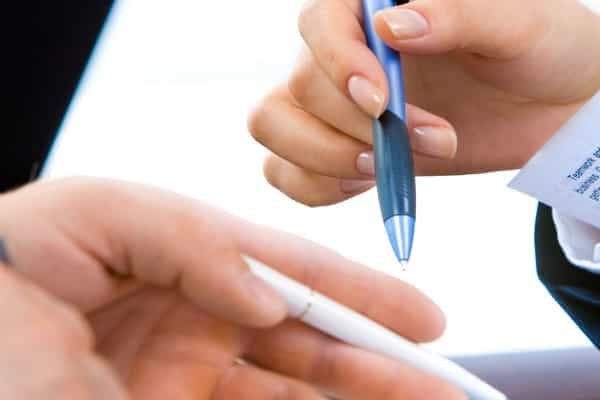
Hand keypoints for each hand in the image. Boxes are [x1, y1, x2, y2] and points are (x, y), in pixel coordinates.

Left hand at [0, 177, 462, 399]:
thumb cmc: (11, 264)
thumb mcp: (97, 217)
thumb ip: (192, 239)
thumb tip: (264, 291)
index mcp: (188, 258)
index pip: (293, 274)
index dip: (361, 297)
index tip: (424, 321)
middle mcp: (199, 315)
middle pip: (308, 338)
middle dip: (378, 359)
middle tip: (443, 383)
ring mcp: (187, 373)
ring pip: (293, 385)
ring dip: (356, 397)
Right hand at [248, 0, 599, 205]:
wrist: (548, 107)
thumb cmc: (540, 50)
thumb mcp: (519, 24)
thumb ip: (457, 14)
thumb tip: (390, 28)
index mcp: (374, 6)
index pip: (318, 23)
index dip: (339, 65)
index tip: (382, 104)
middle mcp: (342, 54)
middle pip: (296, 87)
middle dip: (355, 127)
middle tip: (429, 140)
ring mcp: (333, 105)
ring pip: (273, 127)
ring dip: (325, 158)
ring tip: (388, 167)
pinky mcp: (337, 148)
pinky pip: (285, 171)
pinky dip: (313, 186)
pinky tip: (363, 182)